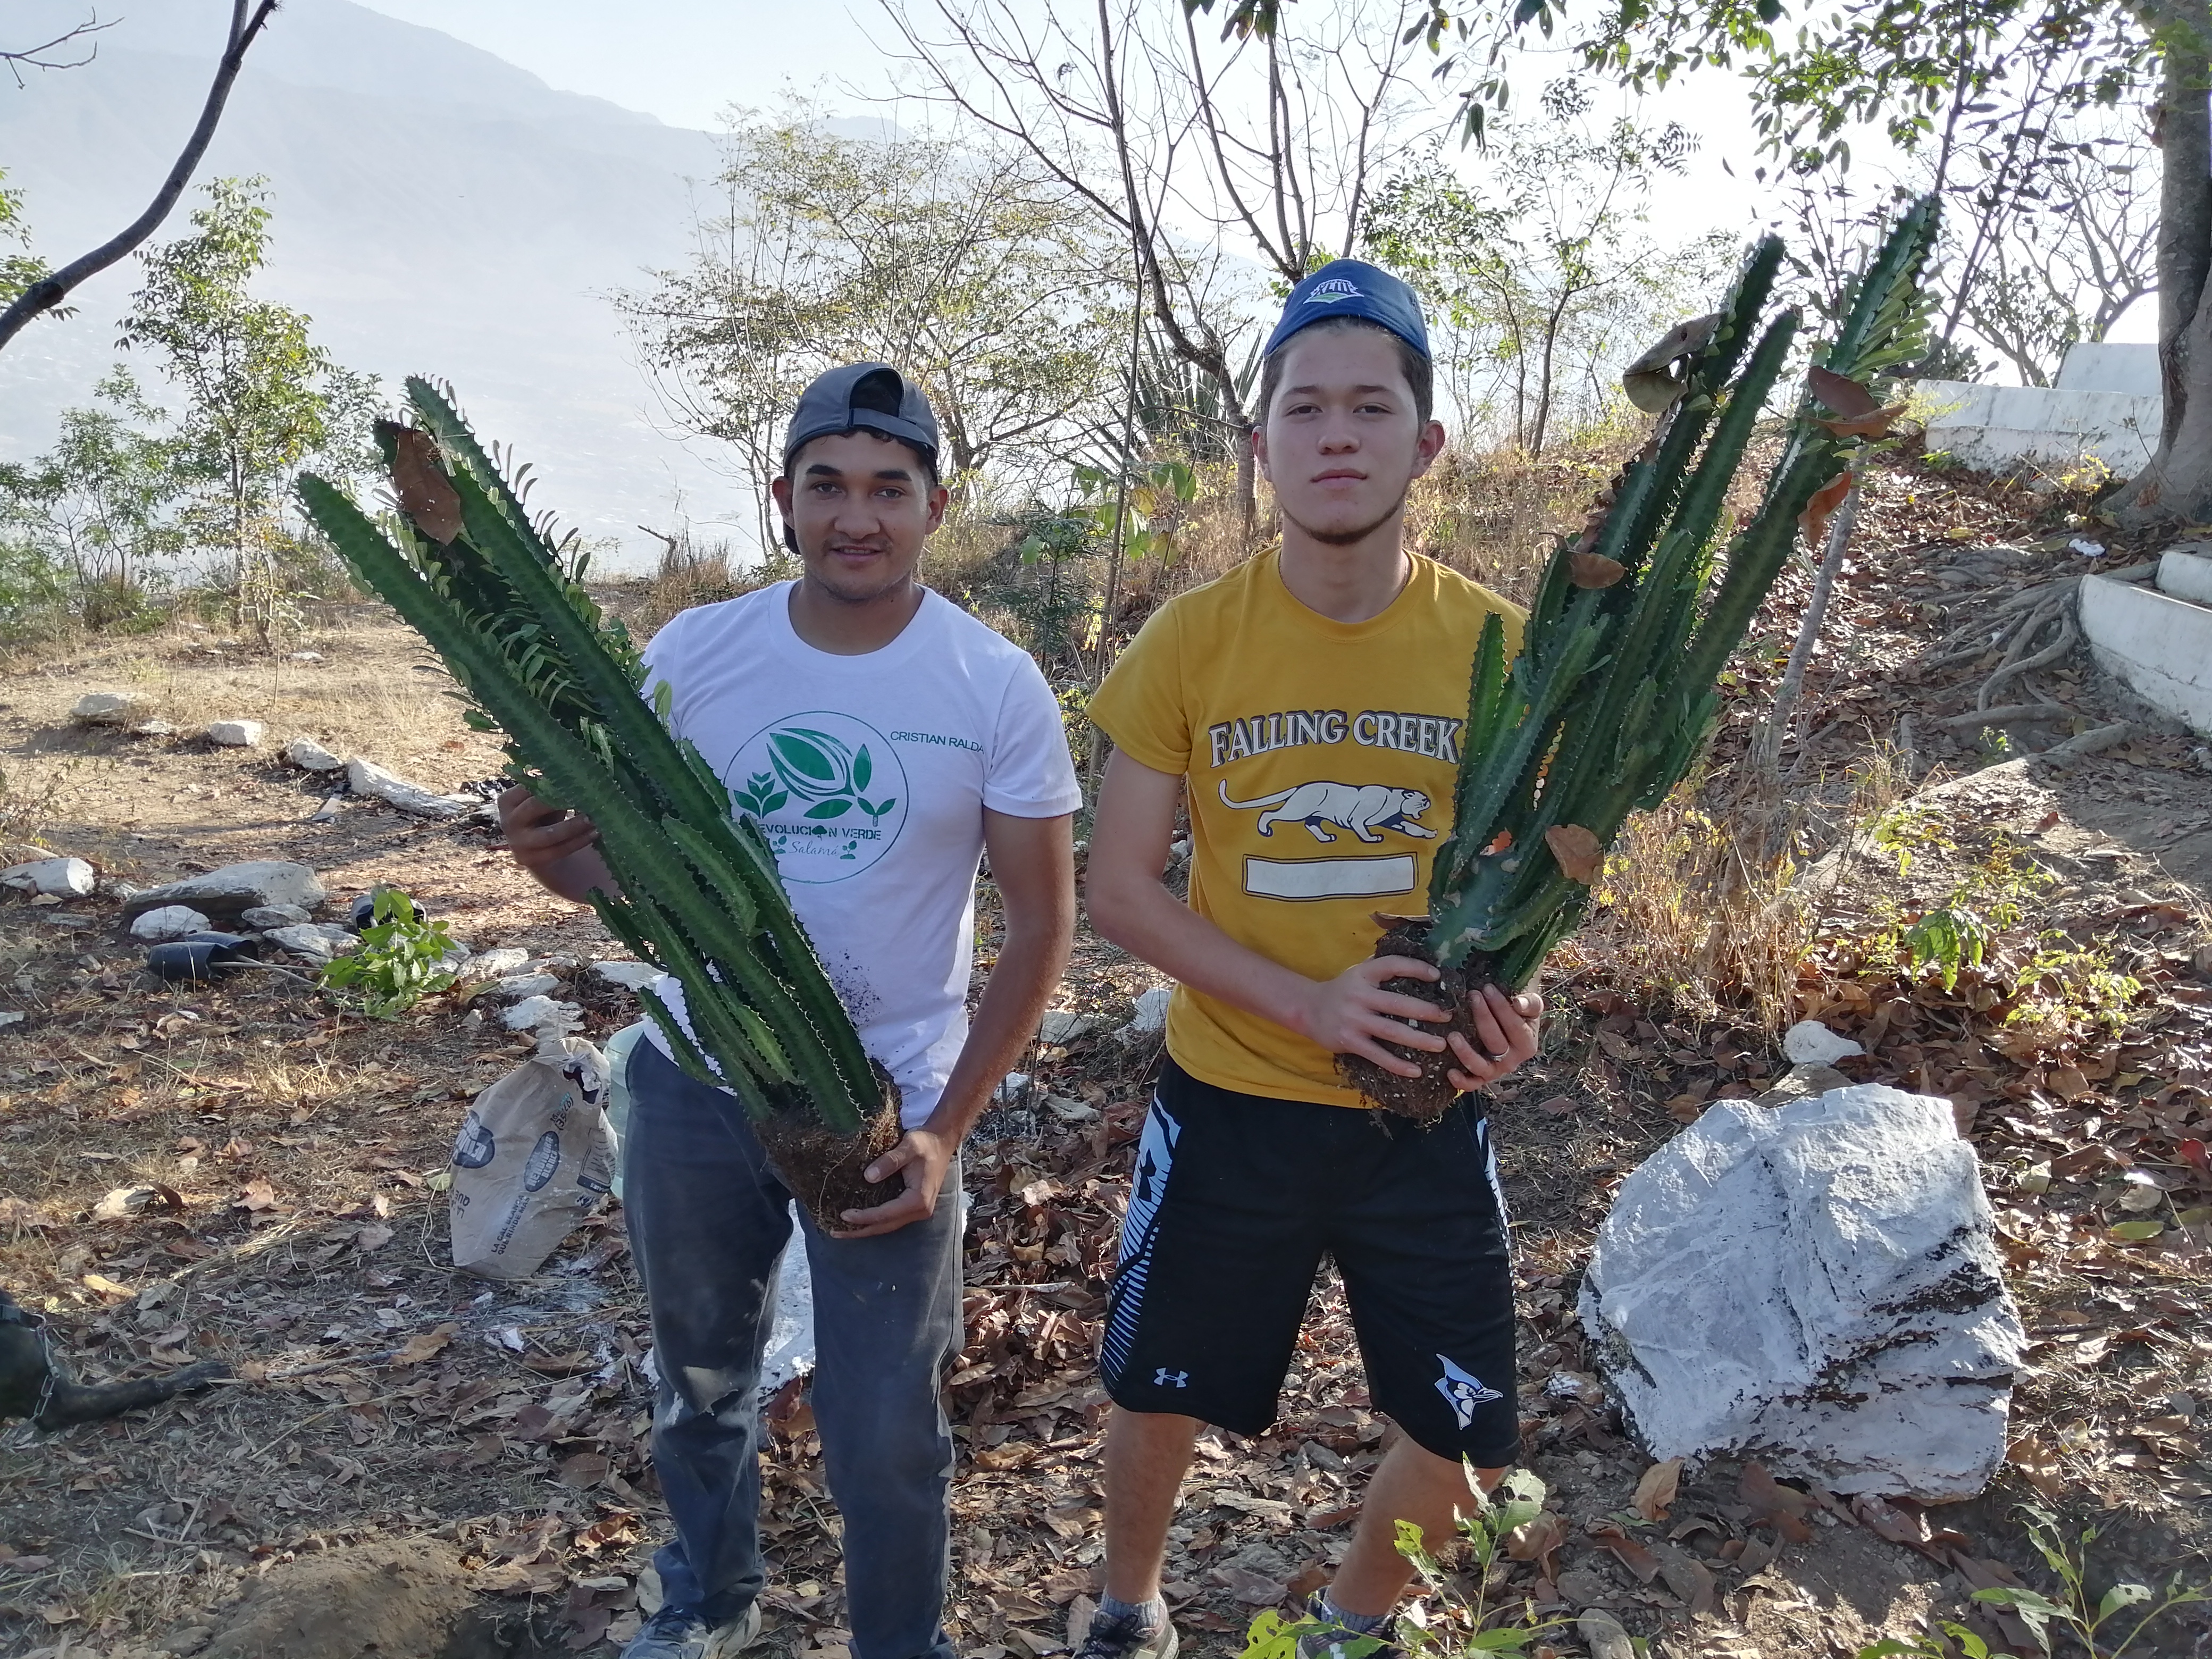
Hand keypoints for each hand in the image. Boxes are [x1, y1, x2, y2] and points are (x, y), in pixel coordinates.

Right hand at [498, 783, 598, 877]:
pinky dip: (579, 841)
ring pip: (550, 834)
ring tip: (594, 818)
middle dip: (562, 800)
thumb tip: (579, 772)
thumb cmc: (542, 815)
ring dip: (575, 825)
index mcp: (508, 800)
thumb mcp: (540, 799)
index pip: (528, 786)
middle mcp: (509, 821)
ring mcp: (517, 843)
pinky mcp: (530, 860)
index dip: (552, 782)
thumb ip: (551, 787)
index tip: (575, 777)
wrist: (536, 848)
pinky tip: (594, 833)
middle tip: (588, 794)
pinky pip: (559, 850)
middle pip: (535, 807)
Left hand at [833, 1128, 954, 1238]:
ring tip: (842, 1230)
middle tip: (835, 1231)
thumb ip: (890, 1161)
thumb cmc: (926, 1142)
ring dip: (866, 1229)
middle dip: (860, 1230)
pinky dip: (875, 1221)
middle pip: (885, 1226)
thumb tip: (868, 1177)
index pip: (885, 1214)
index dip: (864, 1217)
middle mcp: (920, 1210)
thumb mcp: (909, 1146)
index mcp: (918, 1199)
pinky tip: (860, 1221)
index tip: (843, 1214)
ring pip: (888, 1226)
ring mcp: (918, 1210)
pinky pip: (891, 1219)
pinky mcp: (914, 1206)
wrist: (942, 1141)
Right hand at [1292, 956, 1458, 1079]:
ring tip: (1440, 1045)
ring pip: (1392, 1032)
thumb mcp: (1358, 973)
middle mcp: (1359, 995)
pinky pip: (1378, 1055)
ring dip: (1419, 1039)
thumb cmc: (1343, 990)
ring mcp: (1354, 1020)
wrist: (1308, 1009)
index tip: (1437, 975)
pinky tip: (1416, 1071)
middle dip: (1426, 1011)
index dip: (1415, 968)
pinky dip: (1398, 1064)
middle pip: (1398, 1004)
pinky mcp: (1349, 1041)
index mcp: (1363, 974)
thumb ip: (1382, 969)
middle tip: (1448, 1017)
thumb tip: (1422, 962)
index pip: (1392, 965)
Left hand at [1442, 984, 1543, 1091]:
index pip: (1515, 1026)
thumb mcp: (1531, 1005)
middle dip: (1483, 1017)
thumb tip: (1518, 1003)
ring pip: (1481, 1066)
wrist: (1510, 1026)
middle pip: (1496, 1042)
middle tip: (1472, 996)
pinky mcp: (1481, 1077)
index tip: (1487, 988)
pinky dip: (1462, 1082)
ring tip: (1452, 1035)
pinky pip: (1472, 1084)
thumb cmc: (1518, 1012)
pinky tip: (1450, 1072)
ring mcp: (1496, 1070)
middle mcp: (1513, 1060)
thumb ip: (1530, 1003)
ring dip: (1466, 1052)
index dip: (1501, 1007)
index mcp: (1527, 1043)